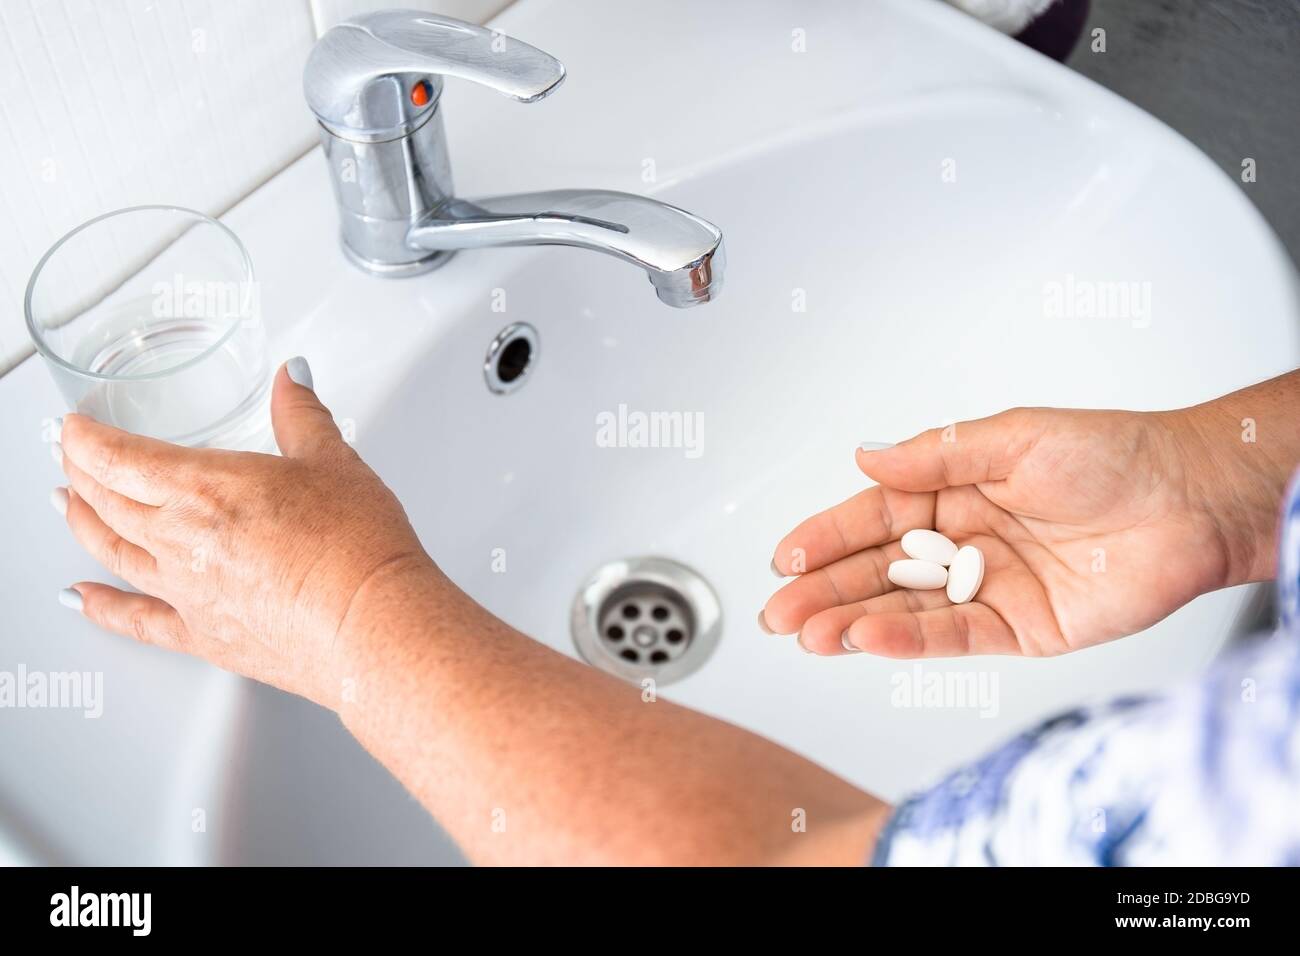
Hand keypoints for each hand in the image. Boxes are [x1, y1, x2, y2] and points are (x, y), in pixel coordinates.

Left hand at [53, 359, 434, 707]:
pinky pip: (135, 620)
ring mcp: (186, 591)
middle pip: (106, 500)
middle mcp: (181, 538)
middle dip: (80, 472)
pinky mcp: (203, 635)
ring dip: (82, 524)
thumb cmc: (356, 548)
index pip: (119, 456)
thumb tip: (290, 380)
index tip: (75, 426)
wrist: (371, 624)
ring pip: (111, 552)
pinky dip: (100, 607)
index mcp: (205, 487)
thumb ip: (302, 416)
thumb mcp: (334, 462)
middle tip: (69, 457)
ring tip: (69, 506)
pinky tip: (80, 600)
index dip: (85, 438)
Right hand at [763, 401, 1283, 657]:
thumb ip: (935, 455)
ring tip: (806, 633)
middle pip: (879, 572)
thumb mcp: (1012, 437)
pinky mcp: (1021, 629)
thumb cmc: (1116, 454)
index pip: (874, 517)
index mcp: (956, 490)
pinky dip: (909, 641)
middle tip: (778, 610)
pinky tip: (868, 638)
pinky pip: (954, 638)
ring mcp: (989, 588)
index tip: (785, 554)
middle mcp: (966, 541)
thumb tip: (867, 457)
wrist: (1194, 501)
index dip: (827, 535)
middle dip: (824, 591)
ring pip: (906, 611)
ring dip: (853, 622)